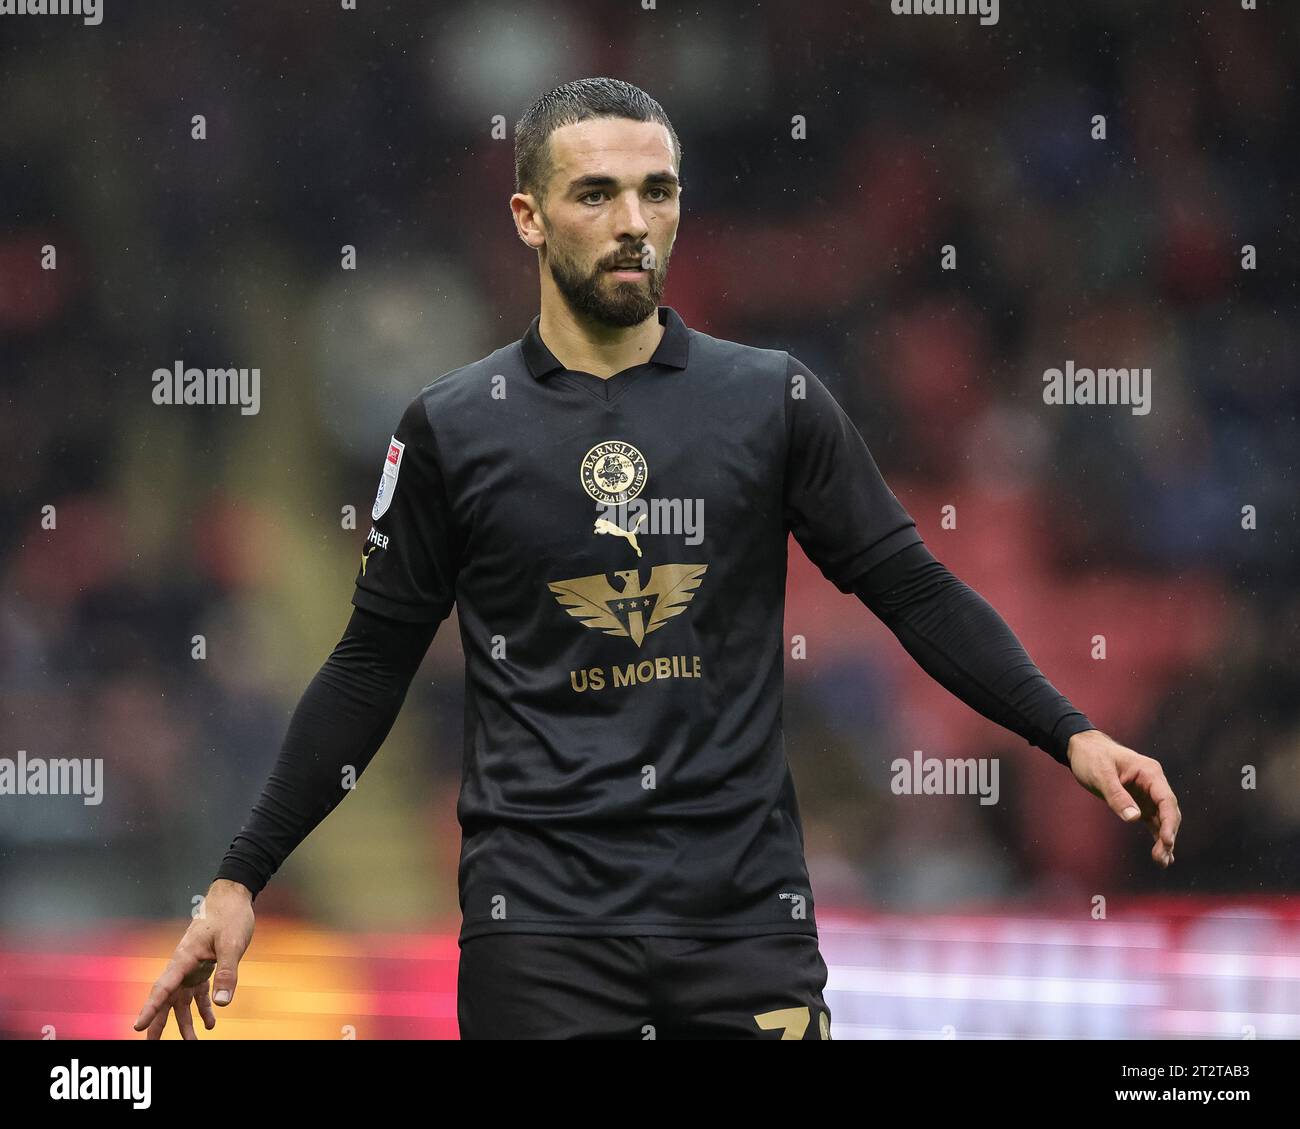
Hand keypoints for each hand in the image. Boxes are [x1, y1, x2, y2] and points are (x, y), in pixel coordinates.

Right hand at [133, 879, 255, 1038]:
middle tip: (151, 1044)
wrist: (233, 897)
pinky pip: (198, 992)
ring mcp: (192, 967)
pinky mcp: (204, 967)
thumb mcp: (233, 944)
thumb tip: (223, 1004)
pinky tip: (210, 1023)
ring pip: (182, 999)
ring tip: (191, 1043)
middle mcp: (183, 964)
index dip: (150, 1008)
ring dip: (184, 1021)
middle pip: (166, 998)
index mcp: (184, 957)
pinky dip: (203, 1008)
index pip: (163, 987)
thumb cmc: (230, 916)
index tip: (138, 1027)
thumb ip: (227, 973)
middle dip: (158, 1021)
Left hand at [1065, 729, 1178, 867]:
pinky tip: (1162, 856)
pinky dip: (1156, 837)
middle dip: (1167, 835)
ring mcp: (1148, 794)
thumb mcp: (1101, 775)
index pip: (1166, 800)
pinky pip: (1153, 821)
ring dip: (1164, 840)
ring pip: (1162, 820)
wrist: (1082, 749)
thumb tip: (1134, 819)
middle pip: (1168, 813)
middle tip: (1161, 857)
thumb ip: (1117, 796)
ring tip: (1162, 862)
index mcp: (1150, 773)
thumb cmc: (1092, 757)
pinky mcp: (1139, 802)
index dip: (1169, 822)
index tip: (1167, 841)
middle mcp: (1153, 784)